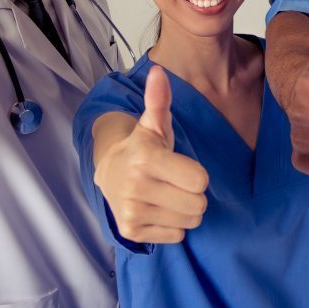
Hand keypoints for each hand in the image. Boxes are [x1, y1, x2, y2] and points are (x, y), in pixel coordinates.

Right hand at [93, 66, 208, 243]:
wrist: (108, 172)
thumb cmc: (141, 148)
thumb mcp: (153, 124)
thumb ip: (160, 100)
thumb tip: (159, 71)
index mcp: (146, 159)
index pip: (200, 180)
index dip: (197, 174)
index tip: (180, 166)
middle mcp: (136, 188)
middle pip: (198, 204)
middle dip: (193, 194)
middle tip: (175, 182)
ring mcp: (131, 213)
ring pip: (190, 221)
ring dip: (185, 210)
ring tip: (167, 194)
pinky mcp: (131, 232)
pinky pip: (176, 235)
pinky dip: (172, 224)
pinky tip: (157, 208)